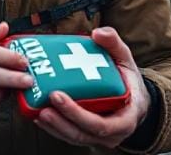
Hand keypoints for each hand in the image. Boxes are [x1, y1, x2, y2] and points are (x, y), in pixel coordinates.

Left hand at [34, 26, 150, 147]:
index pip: (100, 124)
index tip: (58, 96)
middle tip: (43, 104)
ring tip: (36, 110)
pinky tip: (38, 114)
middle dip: (60, 120)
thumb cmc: (128, 79)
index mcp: (125, 119)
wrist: (133, 98)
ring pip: (72, 137)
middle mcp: (112, 134)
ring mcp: (97, 138)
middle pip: (82, 133)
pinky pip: (67, 135)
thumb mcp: (125, 60)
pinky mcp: (85, 135)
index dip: (77, 114)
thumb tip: (99, 33)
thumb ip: (114, 44)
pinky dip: (52, 127)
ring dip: (53, 126)